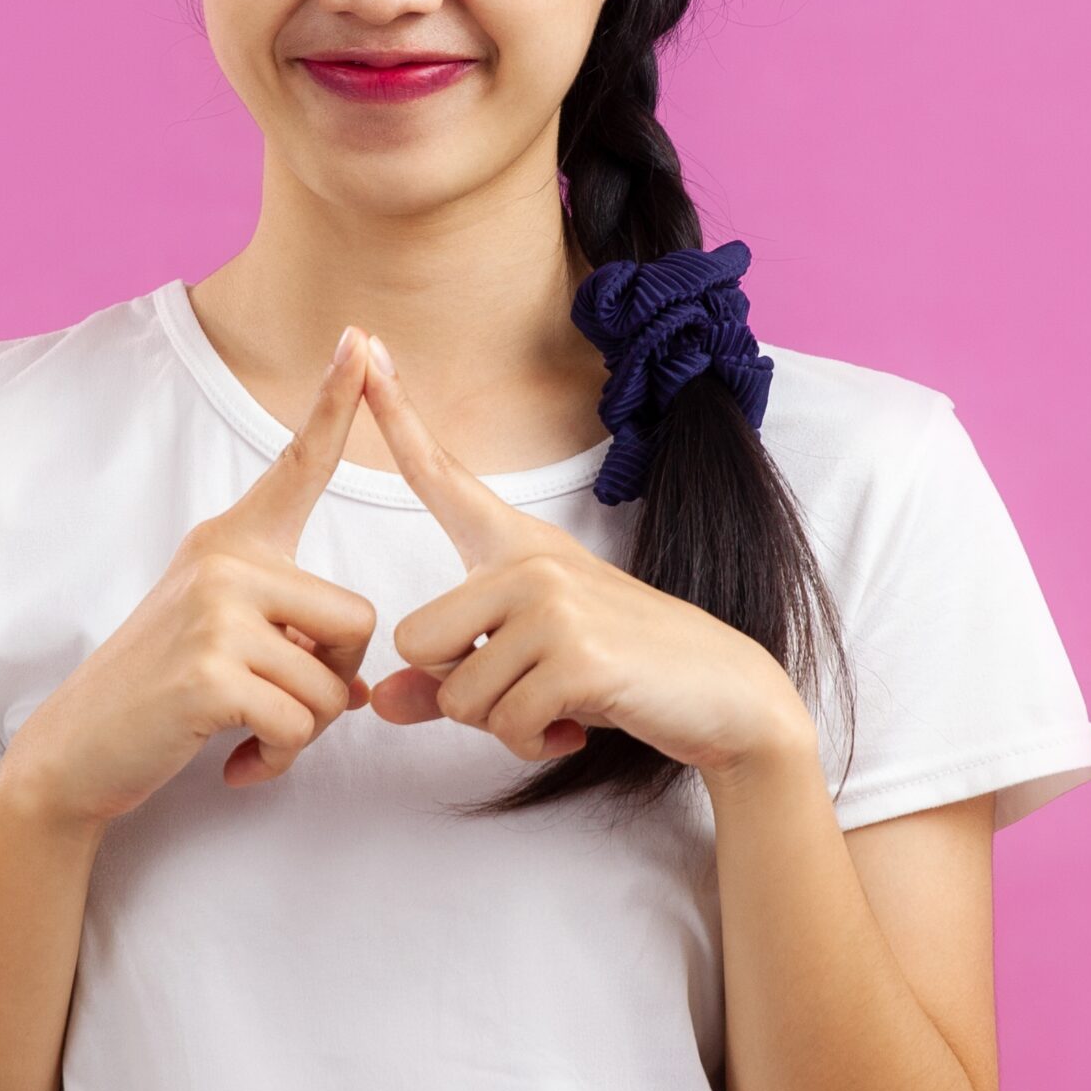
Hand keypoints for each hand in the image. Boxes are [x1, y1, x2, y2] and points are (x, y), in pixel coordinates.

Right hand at [4, 326, 380, 824]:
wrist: (74, 753)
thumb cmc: (159, 699)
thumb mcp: (222, 642)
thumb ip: (290, 639)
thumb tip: (359, 687)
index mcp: (230, 544)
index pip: (297, 466)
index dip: (335, 404)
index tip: (362, 340)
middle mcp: (224, 562)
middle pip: (358, 622)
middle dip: (336, 683)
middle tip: (274, 708)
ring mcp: (215, 612)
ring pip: (334, 685)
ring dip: (303, 732)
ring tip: (245, 734)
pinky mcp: (210, 672)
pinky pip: (299, 724)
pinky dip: (277, 759)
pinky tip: (235, 762)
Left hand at [356, 334, 816, 775]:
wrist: (725, 695)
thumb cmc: (623, 673)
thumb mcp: (528, 669)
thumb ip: (449, 681)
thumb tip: (378, 702)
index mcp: (518, 548)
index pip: (442, 476)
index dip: (395, 415)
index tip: (364, 348)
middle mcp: (530, 561)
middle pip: (417, 643)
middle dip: (460, 693)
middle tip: (528, 692)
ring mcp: (554, 603)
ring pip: (457, 695)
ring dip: (502, 725)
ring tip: (560, 705)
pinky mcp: (577, 654)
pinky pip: (504, 723)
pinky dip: (533, 742)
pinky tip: (576, 726)